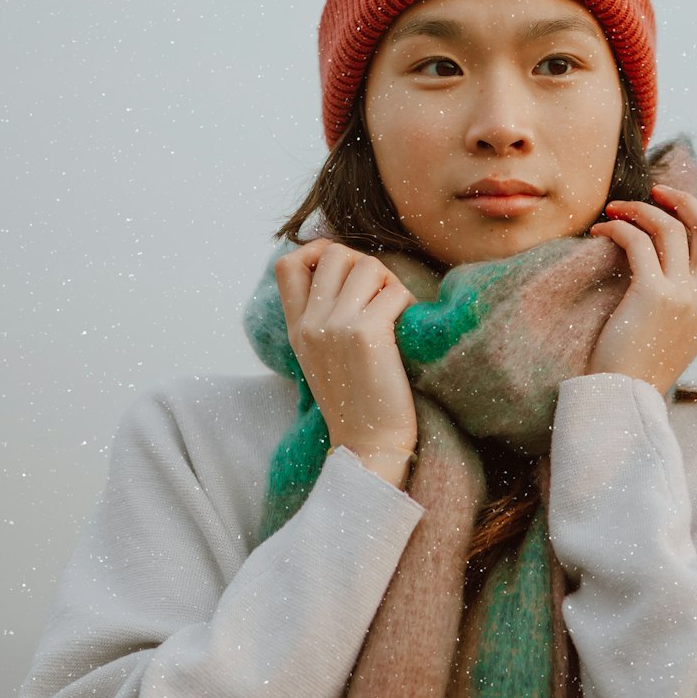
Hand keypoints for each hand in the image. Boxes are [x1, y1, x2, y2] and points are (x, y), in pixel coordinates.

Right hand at [274, 241, 418, 485]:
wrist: (368, 446)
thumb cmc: (358, 402)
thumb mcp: (322, 357)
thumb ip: (323, 318)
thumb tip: (346, 272)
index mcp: (297, 328)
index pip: (288, 264)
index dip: (317, 252)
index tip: (345, 272)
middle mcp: (310, 323)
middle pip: (334, 253)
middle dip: (364, 264)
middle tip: (380, 297)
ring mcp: (335, 326)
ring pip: (367, 265)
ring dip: (390, 283)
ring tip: (396, 313)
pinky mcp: (366, 334)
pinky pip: (393, 291)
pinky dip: (408, 303)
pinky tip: (408, 328)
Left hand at [584, 186, 696, 391]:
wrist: (623, 400)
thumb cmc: (637, 371)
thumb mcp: (677, 340)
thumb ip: (685, 308)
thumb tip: (670, 272)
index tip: (693, 206)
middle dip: (686, 201)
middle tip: (657, 192)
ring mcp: (683, 296)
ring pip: (673, 229)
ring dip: (643, 209)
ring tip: (616, 210)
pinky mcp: (653, 294)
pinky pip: (638, 241)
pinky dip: (618, 228)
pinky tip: (601, 231)